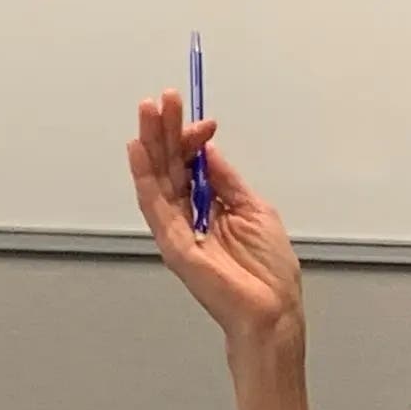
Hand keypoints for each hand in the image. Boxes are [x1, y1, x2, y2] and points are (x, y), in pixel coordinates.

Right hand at [128, 90, 303, 349]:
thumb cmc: (269, 270)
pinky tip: (139, 151)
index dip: (194, 140)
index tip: (204, 121)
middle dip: (166, 130)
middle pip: (171, 165)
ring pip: (158, 178)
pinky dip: (145, 177)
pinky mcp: (173, 244)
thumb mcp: (254, 209)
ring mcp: (179, 229)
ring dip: (151, 143)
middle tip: (162, 99)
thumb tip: (206, 148)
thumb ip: (226, 180)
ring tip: (148, 112)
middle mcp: (190, 215)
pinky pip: (154, 205)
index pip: (193, 165)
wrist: (272, 311)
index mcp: (212, 206)